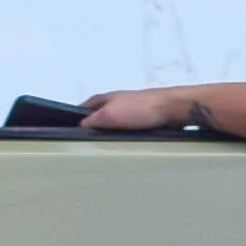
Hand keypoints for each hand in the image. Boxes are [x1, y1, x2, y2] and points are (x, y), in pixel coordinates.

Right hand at [72, 86, 203, 135]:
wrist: (172, 109)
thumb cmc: (143, 108)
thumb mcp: (109, 115)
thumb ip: (92, 121)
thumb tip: (81, 127)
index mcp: (105, 98)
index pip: (84, 108)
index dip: (78, 118)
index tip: (73, 131)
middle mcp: (117, 102)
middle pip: (100, 116)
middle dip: (96, 128)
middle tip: (92, 143)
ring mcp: (132, 110)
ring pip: (116, 124)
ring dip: (112, 133)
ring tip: (109, 146)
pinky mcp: (145, 119)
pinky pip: (130, 129)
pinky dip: (127, 136)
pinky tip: (128, 143)